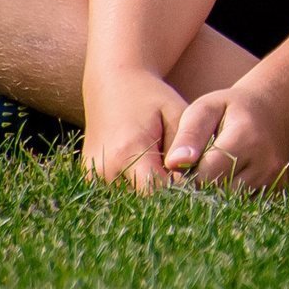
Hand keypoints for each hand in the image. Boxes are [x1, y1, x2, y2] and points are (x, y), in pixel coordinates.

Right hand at [82, 69, 188, 191]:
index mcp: (127, 152)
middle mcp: (105, 170)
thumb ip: (185, 148)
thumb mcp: (176, 113)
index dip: (182, 194)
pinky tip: (152, 177)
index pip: (158, 193)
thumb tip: (192, 182)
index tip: (200, 187)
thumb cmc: (152, 98)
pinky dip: (136, 192)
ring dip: (152, 198)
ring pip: (130, 204)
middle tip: (188, 184)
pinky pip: (118, 196)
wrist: (112, 84)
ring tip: (170, 178)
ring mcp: (92, 177)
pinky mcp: (89, 180)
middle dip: (168, 199)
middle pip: (144, 203)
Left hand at [167, 81, 288, 192]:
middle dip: (203, 188)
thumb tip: (173, 164)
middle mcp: (265, 163)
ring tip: (216, 174)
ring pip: (232, 204)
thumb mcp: (206, 108)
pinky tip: (231, 181)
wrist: (275, 111)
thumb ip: (189, 134)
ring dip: (218, 195)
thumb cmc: (232, 108)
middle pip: (220, 193)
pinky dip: (234, 200)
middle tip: (200, 170)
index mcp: (246, 138)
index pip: (206, 175)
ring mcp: (274, 179)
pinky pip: (247, 206)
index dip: (190, 174)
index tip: (188, 165)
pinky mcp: (279, 190)